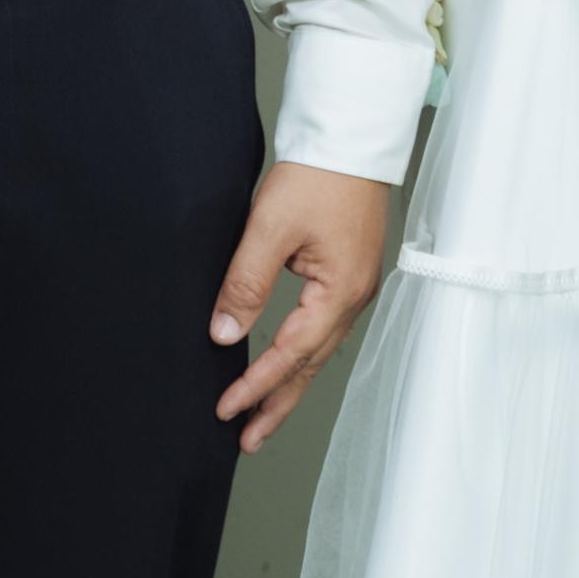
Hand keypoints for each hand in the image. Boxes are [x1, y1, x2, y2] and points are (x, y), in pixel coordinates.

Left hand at [209, 160, 393, 452]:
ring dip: (290, 384)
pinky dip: (301, 353)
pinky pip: (323, 328)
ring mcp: (355, 286)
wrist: (349, 138)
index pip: (290, 354)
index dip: (256, 385)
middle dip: (278, 404)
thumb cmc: (316, 175)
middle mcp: (353, 297)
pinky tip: (288, 362)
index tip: (227, 410)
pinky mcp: (348, 272)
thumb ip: (246, 283)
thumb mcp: (270, 228)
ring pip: (318, 350)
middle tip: (248, 439)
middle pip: (311, 365)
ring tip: (263, 415)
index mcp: (339, 292)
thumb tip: (224, 333)